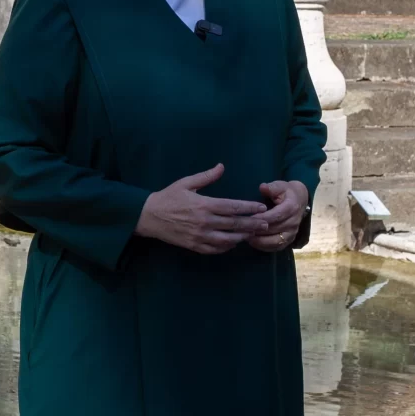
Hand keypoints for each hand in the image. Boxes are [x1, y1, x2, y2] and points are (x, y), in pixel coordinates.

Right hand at [136, 163, 264, 254]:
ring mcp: (200, 236)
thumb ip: (206, 176)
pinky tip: (234, 242)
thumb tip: (221, 166)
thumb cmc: (168, 197)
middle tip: (266, 223)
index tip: (261, 208)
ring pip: (228, 239)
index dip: (249, 208)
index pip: (233, 207)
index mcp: (204, 204)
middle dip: (252, 224)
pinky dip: (227, 247)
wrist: (148, 216)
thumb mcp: (186, 183)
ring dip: (242, 237)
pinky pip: (215, 249)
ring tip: (253, 234)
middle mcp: (204, 222)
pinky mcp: (194, 246)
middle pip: (235, 225)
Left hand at [247, 180, 307, 251]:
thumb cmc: (286, 192)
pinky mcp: (289, 240)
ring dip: (259, 241)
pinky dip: (264, 247)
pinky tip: (253, 242)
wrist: (299, 200)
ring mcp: (292, 233)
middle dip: (257, 230)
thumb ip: (272, 187)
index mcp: (291, 208)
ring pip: (275, 241)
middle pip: (273, 229)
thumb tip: (262, 187)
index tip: (248, 218)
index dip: (261, 218)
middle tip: (242, 230)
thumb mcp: (280, 185)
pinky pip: (277, 247)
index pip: (275, 216)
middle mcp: (294, 222)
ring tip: (246, 237)